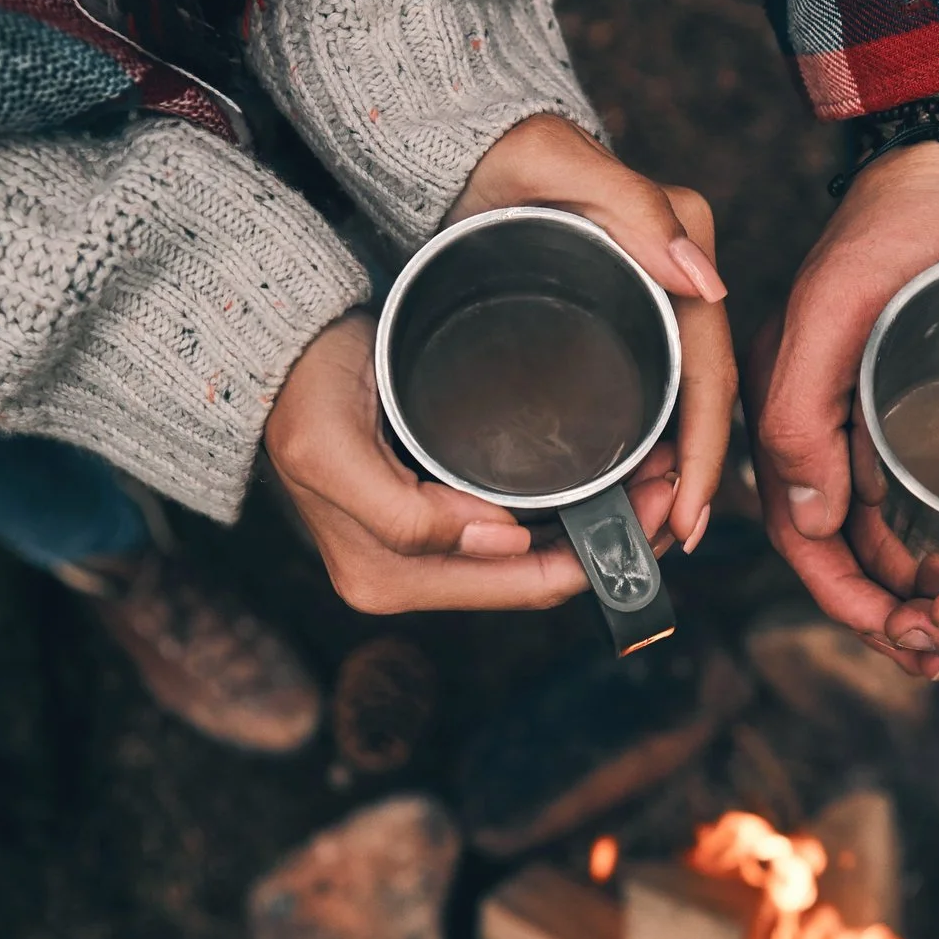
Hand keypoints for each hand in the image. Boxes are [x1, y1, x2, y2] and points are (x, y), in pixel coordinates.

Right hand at [268, 313, 677, 613]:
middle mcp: (404, 581)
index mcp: (388, 578)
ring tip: (655, 474)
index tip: (661, 500)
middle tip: (674, 483)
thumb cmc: (296, 390)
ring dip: (597, 525)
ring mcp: (417, 557)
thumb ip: (405, 513)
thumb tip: (499, 540)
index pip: (524, 585)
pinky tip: (605, 476)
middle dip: (613, 540)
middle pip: (537, 579)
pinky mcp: (426, 524)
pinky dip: (565, 511)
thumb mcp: (332, 450)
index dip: (602, 555)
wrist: (265, 352)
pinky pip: (512, 534)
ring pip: (533, 558)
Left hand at [452, 114, 733, 551]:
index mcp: (677, 248)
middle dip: (689, 478)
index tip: (685, 515)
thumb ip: (633, 207)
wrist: (452, 146)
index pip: (709, 368)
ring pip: (673, 407)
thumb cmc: (497, 150)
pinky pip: (643, 396)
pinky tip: (622, 493)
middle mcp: (671, 279)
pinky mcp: (612, 320)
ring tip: (642, 534)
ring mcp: (643, 303)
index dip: (703, 450)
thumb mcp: (555, 163)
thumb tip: (707, 286)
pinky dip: (639, 451)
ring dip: (665, 475)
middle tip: (664, 542)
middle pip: (699, 399)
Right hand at [747, 50, 938, 649]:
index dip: (845, 601)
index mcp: (791, 409)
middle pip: (846, 552)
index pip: (802, 538)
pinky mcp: (935, 402)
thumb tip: (805, 521)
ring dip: (924, 593)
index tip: (904, 638)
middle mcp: (831, 422)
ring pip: (891, 535)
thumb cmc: (903, 214)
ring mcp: (883, 415)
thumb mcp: (841, 304)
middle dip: (889, 614)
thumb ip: (799, 407)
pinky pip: (934, 498)